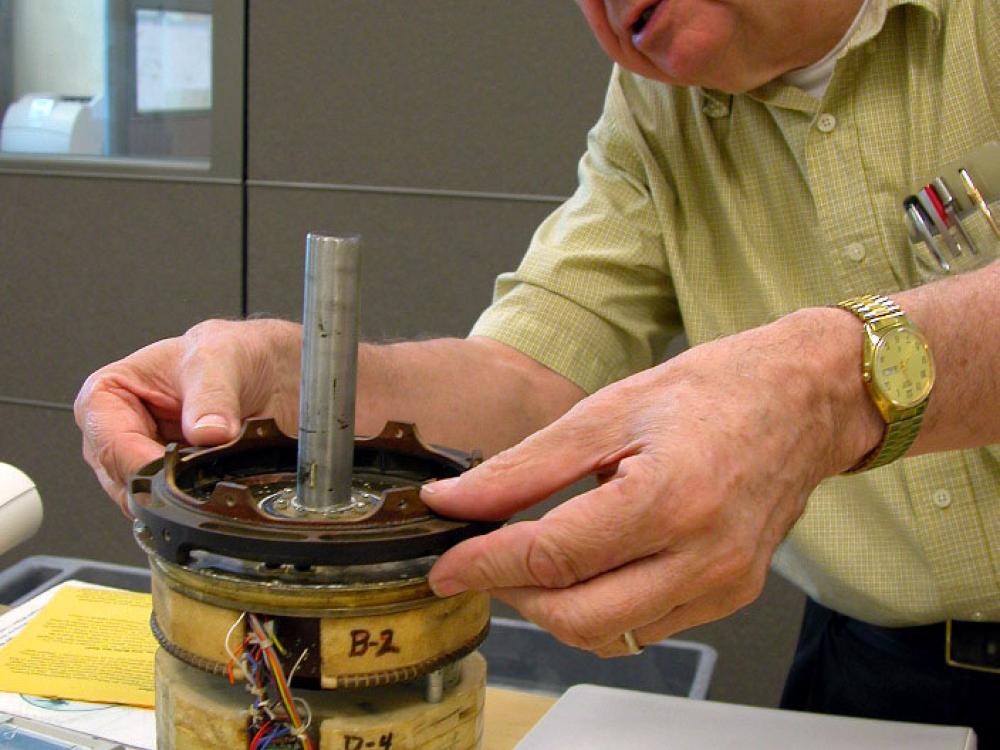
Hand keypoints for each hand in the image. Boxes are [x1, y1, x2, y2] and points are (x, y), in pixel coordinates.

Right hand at [74, 319, 301, 513]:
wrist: (269, 368)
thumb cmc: (231, 353)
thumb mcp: (220, 360)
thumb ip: (212, 397)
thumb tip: (207, 433)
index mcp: (109, 394)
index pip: (106, 440)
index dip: (136, 461)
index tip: (171, 469)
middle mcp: (120, 432)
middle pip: (121, 478)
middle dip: (160, 482)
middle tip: (200, 477)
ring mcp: (146, 461)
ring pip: (146, 498)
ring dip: (181, 494)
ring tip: (215, 473)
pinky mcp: (174, 480)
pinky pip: (175, 504)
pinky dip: (196, 500)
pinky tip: (218, 484)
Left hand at [423, 309, 877, 655]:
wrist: (802, 400)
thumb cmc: (713, 392)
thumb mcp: (607, 412)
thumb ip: (526, 467)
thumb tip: (457, 501)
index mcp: (671, 497)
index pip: (554, 558)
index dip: (486, 564)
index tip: (446, 564)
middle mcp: (705, 555)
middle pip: (577, 617)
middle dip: (514, 594)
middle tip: (486, 558)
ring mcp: (724, 584)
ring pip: (609, 634)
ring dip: (556, 607)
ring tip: (536, 558)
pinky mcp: (731, 596)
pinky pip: (646, 627)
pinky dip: (601, 607)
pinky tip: (590, 565)